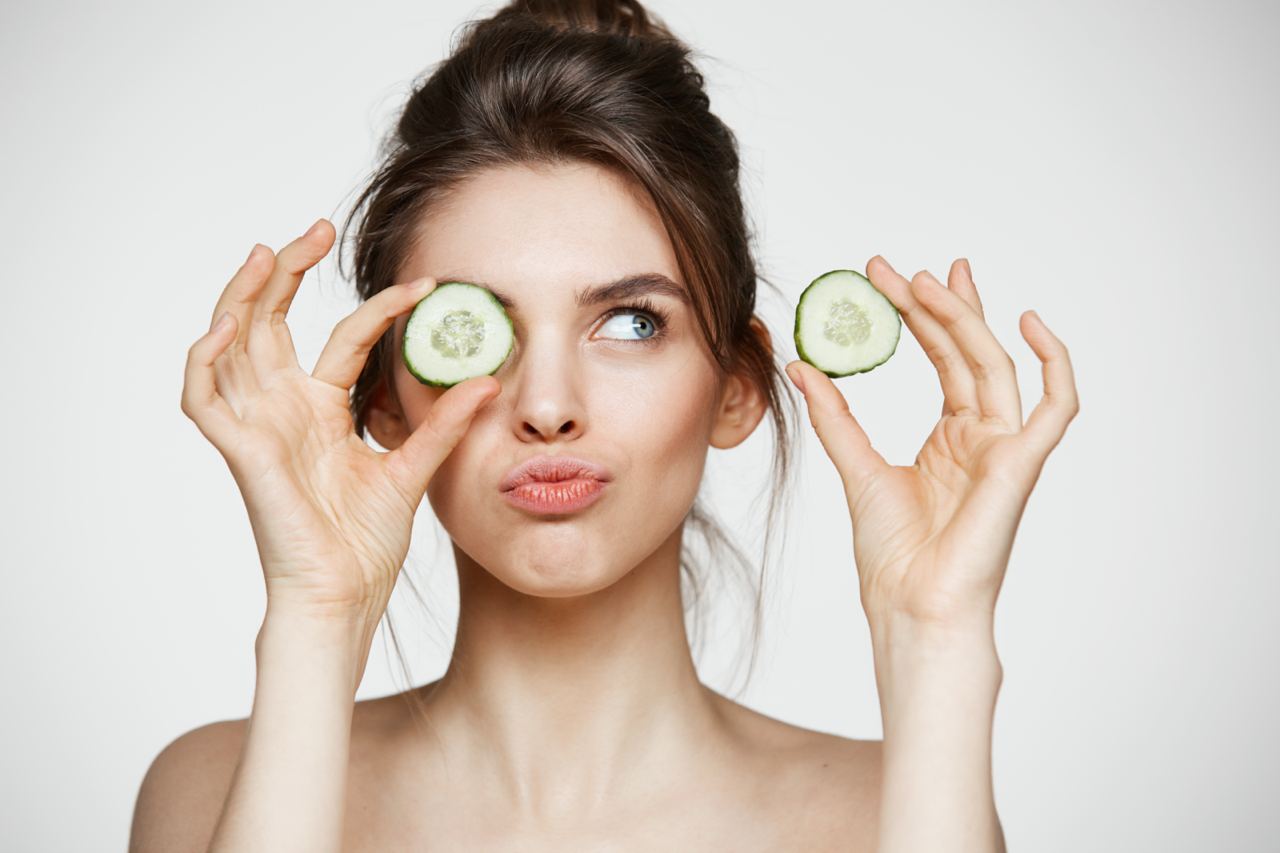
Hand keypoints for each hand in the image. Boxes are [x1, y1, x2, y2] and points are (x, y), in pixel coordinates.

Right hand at [180, 219, 499, 619]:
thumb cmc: (365, 544)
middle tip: (314, 229)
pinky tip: (228, 324)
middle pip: (272, 323)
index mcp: (322, 412)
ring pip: (230, 344)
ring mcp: (258, 427)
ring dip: (242, 295)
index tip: (422, 286)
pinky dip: (205, 357)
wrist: (343, 596)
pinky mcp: (239, 451)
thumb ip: (443, 425)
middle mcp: (284, 410)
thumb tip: (487, 379)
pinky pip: (202, 396)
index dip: (376, 308)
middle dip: (286, 273)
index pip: (342, 339)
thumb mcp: (412, 469)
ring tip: (266, 252)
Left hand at [785, 256, 1078, 629]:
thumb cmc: (893, 557)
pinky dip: (1054, 362)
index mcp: (950, 441)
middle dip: (938, 305)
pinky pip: (1057, 405)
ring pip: (996, 366)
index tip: (884, 278)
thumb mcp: (855, 469)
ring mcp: (1005, 449)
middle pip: (968, 353)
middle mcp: (982, 438)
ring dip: (967, 319)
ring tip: (930, 281)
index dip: (919, 316)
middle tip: (899, 268)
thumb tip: (803, 365)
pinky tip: (1028, 322)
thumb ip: (836, 416)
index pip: (942, 360)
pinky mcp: (1022, 464)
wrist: (910, 605)